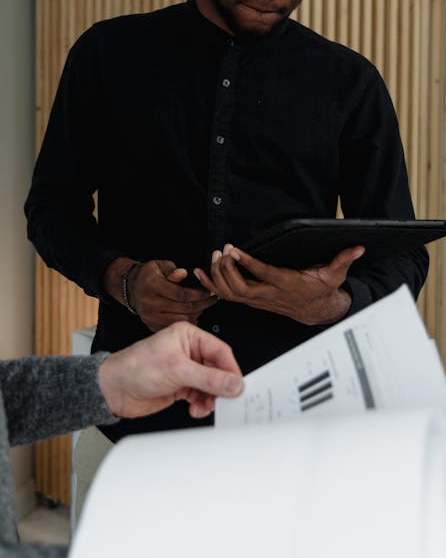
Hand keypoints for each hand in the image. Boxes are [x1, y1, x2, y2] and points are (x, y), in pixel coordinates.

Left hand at [98, 321, 242, 419]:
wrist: (114, 389)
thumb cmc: (136, 367)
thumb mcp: (177, 370)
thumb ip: (208, 378)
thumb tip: (234, 383)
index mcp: (188, 336)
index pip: (220, 351)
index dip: (230, 369)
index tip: (238, 387)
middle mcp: (188, 351)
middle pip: (217, 370)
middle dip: (220, 387)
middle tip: (225, 400)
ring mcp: (184, 370)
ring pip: (210, 385)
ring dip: (210, 398)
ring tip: (204, 406)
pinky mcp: (180, 387)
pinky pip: (200, 396)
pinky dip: (201, 404)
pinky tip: (195, 409)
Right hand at [104, 257, 217, 331]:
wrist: (132, 287)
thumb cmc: (149, 274)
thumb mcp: (159, 265)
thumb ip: (172, 270)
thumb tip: (183, 273)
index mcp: (152, 285)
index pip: (181, 294)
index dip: (199, 293)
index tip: (209, 291)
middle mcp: (149, 303)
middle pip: (183, 308)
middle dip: (202, 304)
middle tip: (213, 299)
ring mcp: (150, 316)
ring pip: (181, 319)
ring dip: (197, 313)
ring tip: (204, 305)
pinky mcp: (151, 325)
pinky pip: (174, 326)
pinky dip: (187, 321)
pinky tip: (193, 314)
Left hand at [194, 243, 364, 325]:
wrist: (315, 310)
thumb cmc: (321, 289)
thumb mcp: (334, 275)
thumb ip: (343, 259)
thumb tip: (358, 247)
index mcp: (285, 284)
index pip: (262, 274)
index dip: (247, 262)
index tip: (234, 249)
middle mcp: (267, 294)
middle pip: (239, 285)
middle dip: (226, 268)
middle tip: (221, 250)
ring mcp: (256, 300)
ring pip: (230, 291)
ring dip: (218, 274)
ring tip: (213, 255)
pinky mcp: (250, 300)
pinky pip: (225, 295)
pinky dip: (210, 284)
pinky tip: (199, 272)